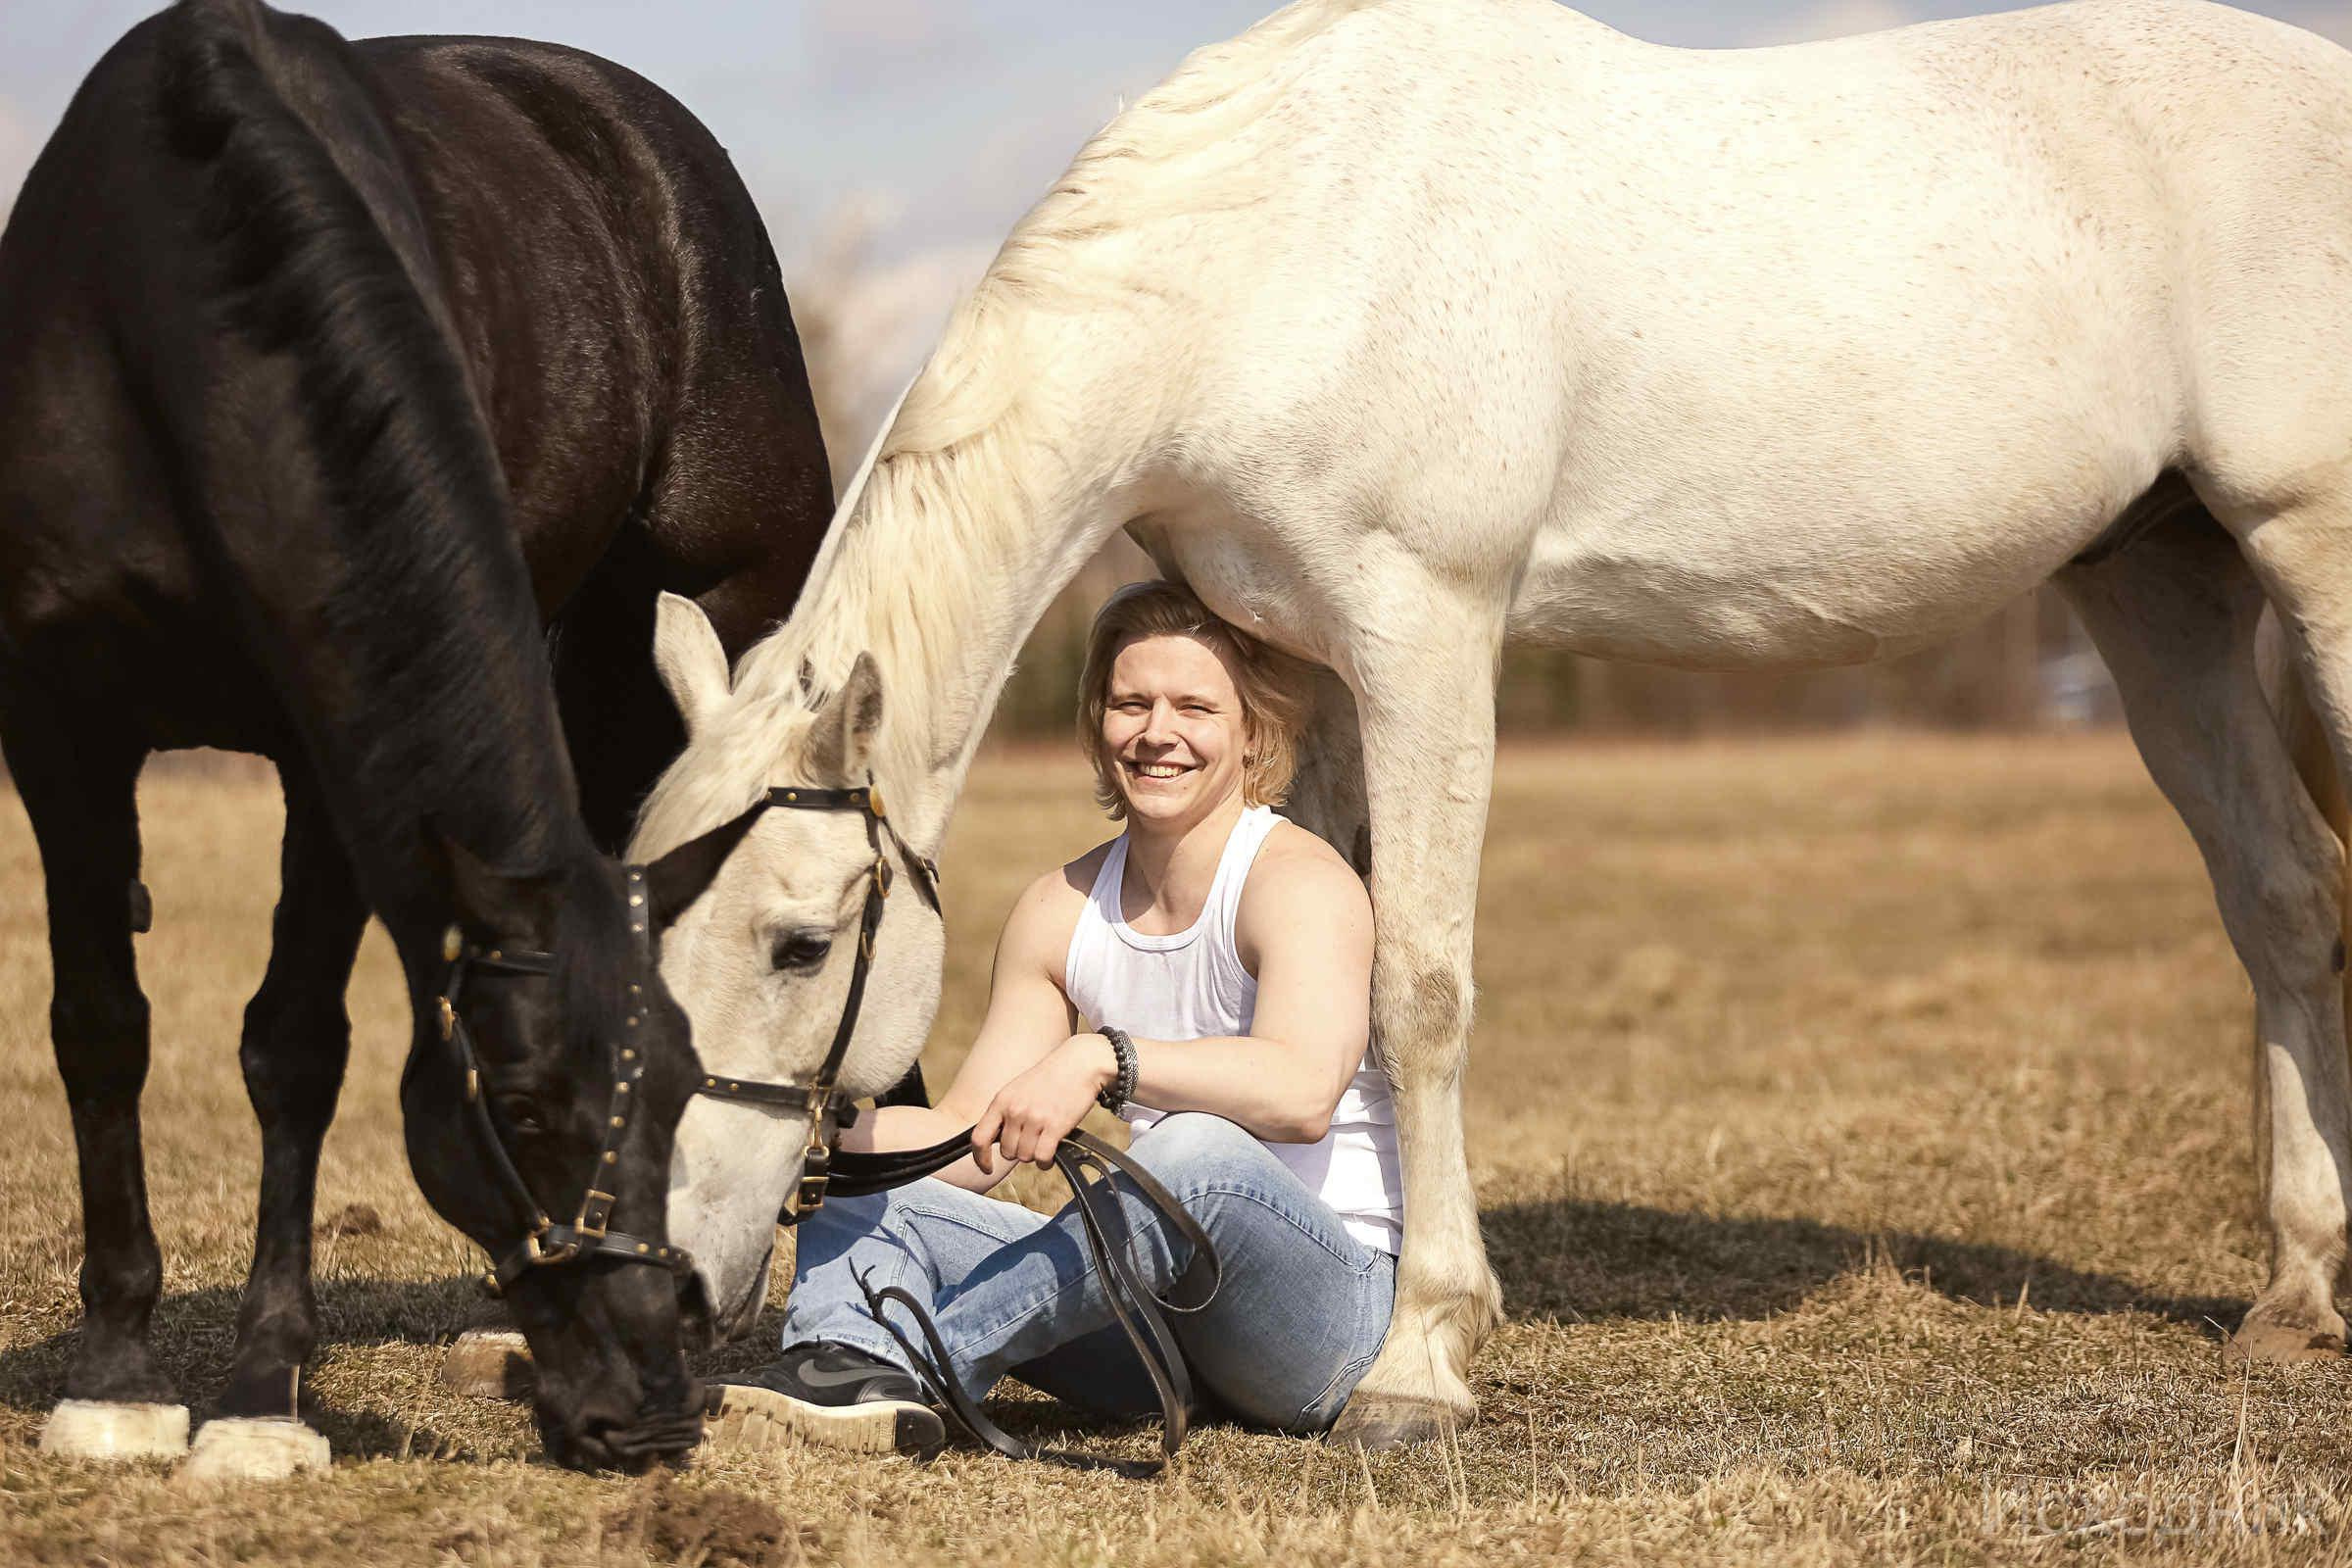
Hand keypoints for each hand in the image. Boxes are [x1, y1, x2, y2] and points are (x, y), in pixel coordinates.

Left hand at [971, 1034, 1115, 1172]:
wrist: (1079, 1064)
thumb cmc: (1050, 1077)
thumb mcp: (1017, 1089)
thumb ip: (1005, 1112)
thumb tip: (996, 1140)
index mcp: (1001, 1101)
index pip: (979, 1138)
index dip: (980, 1158)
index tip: (986, 1168)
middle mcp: (1015, 1111)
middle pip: (1007, 1152)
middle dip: (1019, 1151)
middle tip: (1032, 1140)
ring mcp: (1034, 1119)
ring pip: (1025, 1157)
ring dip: (1034, 1155)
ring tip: (1044, 1141)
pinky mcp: (1054, 1127)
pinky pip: (1042, 1157)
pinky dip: (1046, 1162)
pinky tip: (1051, 1154)